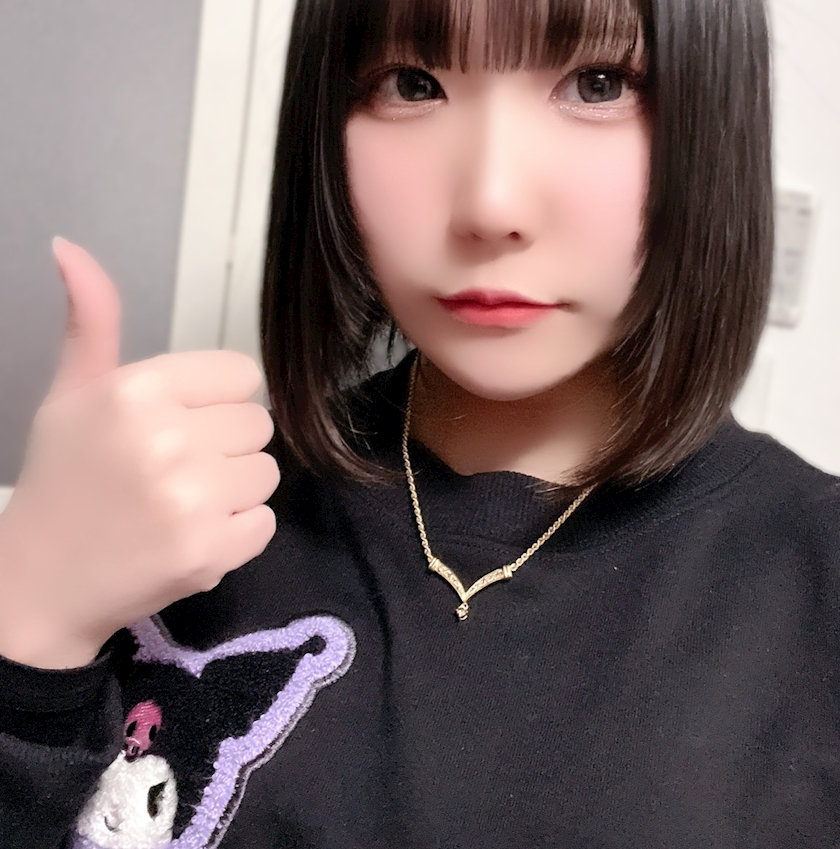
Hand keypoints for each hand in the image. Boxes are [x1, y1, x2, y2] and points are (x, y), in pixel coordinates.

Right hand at [0, 239, 279, 668]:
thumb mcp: (70, 393)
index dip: (218, 400)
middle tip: (175, 470)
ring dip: (234, 490)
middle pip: (258, 425)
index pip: (243, 376)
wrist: (41, 581)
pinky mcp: (210, 552)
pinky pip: (265, 523)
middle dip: (224, 446)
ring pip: (267, 474)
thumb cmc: (62, 479)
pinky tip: (191, 536)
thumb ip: (90, 322)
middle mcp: (170, 439)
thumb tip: (69, 246)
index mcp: (139, 390)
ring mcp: (194, 500)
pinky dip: (237, 533)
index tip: (185, 423)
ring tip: (182, 504)